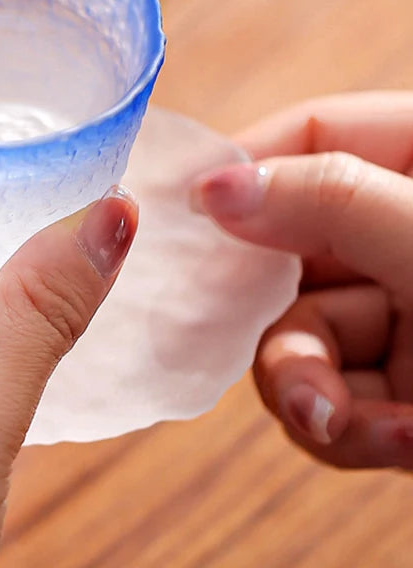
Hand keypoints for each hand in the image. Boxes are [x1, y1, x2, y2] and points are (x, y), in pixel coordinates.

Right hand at [191, 92, 412, 469]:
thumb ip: (336, 205)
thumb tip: (216, 184)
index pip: (316, 134)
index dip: (245, 166)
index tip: (185, 208)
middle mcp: (412, 236)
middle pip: (292, 247)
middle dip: (273, 307)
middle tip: (232, 336)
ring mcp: (412, 315)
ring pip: (302, 333)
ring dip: (302, 382)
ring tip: (330, 417)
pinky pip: (335, 397)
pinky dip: (343, 426)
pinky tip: (388, 441)